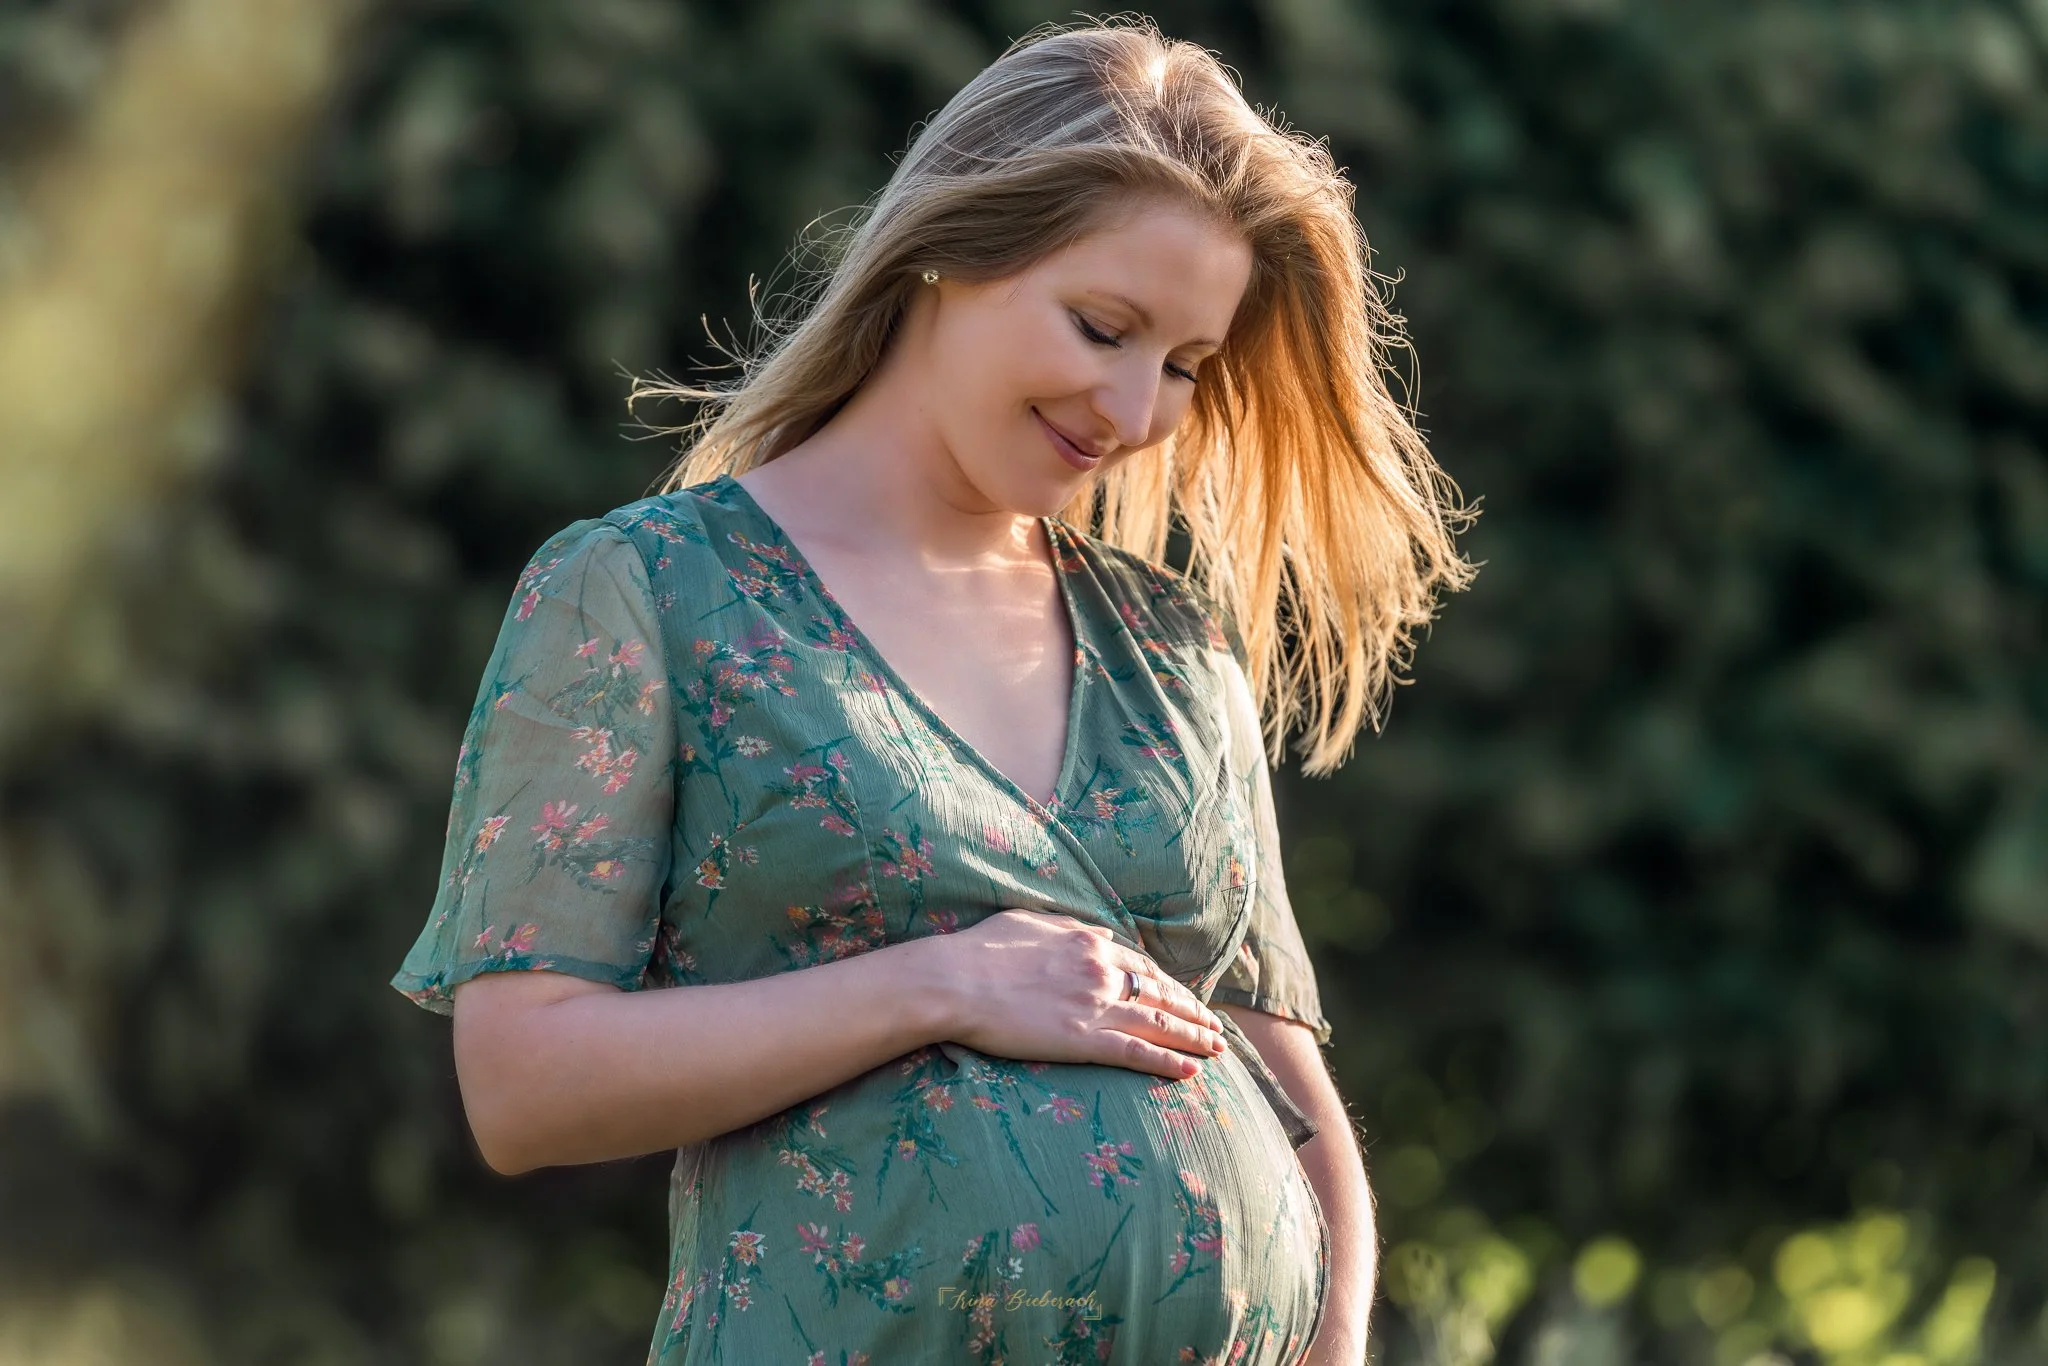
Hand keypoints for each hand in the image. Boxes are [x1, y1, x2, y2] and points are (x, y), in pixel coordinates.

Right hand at [927, 909, 1228, 1077]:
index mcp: (1089, 942)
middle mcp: (1102, 972)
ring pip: (1160, 1023)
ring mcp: (1096, 1007)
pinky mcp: (1084, 1041)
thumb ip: (1065, 927)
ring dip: (1193, 1038)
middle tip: (1215, 1027)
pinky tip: (1191, 1072)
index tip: (1184, 996)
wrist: (954, 981)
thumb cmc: (980, 949)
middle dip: (1192, 1011)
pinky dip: (1168, 1063)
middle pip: (1162, 994)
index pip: (1143, 966)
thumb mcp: (1029, 921)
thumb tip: (1088, 932)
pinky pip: (1138, 1053)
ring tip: (1216, 1049)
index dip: (1169, 984)